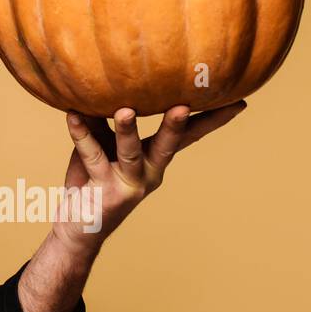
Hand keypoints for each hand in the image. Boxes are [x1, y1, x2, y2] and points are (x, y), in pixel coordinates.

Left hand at [50, 101, 247, 257]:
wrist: (79, 228)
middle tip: (185, 105)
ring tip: (126, 111)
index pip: (189, 136)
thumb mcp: (103, 144)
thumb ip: (104, 120)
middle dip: (178, 126)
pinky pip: (92, 156)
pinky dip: (81, 135)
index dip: (212, 120)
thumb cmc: (93, 179)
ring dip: (127, 131)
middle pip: (169, 146)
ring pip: (130, 153)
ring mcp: (128, 183)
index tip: (238, 102)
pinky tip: (73, 115)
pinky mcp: (104, 191)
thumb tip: (104, 83)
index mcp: (155, 159)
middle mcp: (149, 172)